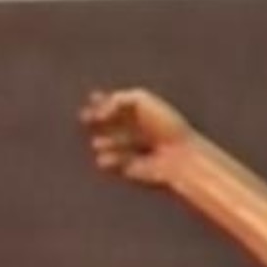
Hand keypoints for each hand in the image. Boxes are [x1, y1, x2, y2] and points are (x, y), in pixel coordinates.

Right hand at [80, 87, 197, 188]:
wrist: (178, 155)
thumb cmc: (165, 125)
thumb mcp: (141, 99)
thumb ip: (116, 99)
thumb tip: (97, 114)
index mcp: (136, 113)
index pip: (110, 105)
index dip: (99, 102)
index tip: (94, 99)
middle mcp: (129, 130)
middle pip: (101, 123)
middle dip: (92, 119)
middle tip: (88, 118)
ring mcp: (125, 149)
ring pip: (99, 142)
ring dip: (103, 141)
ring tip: (113, 142)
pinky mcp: (124, 168)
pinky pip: (104, 162)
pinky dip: (108, 158)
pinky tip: (120, 158)